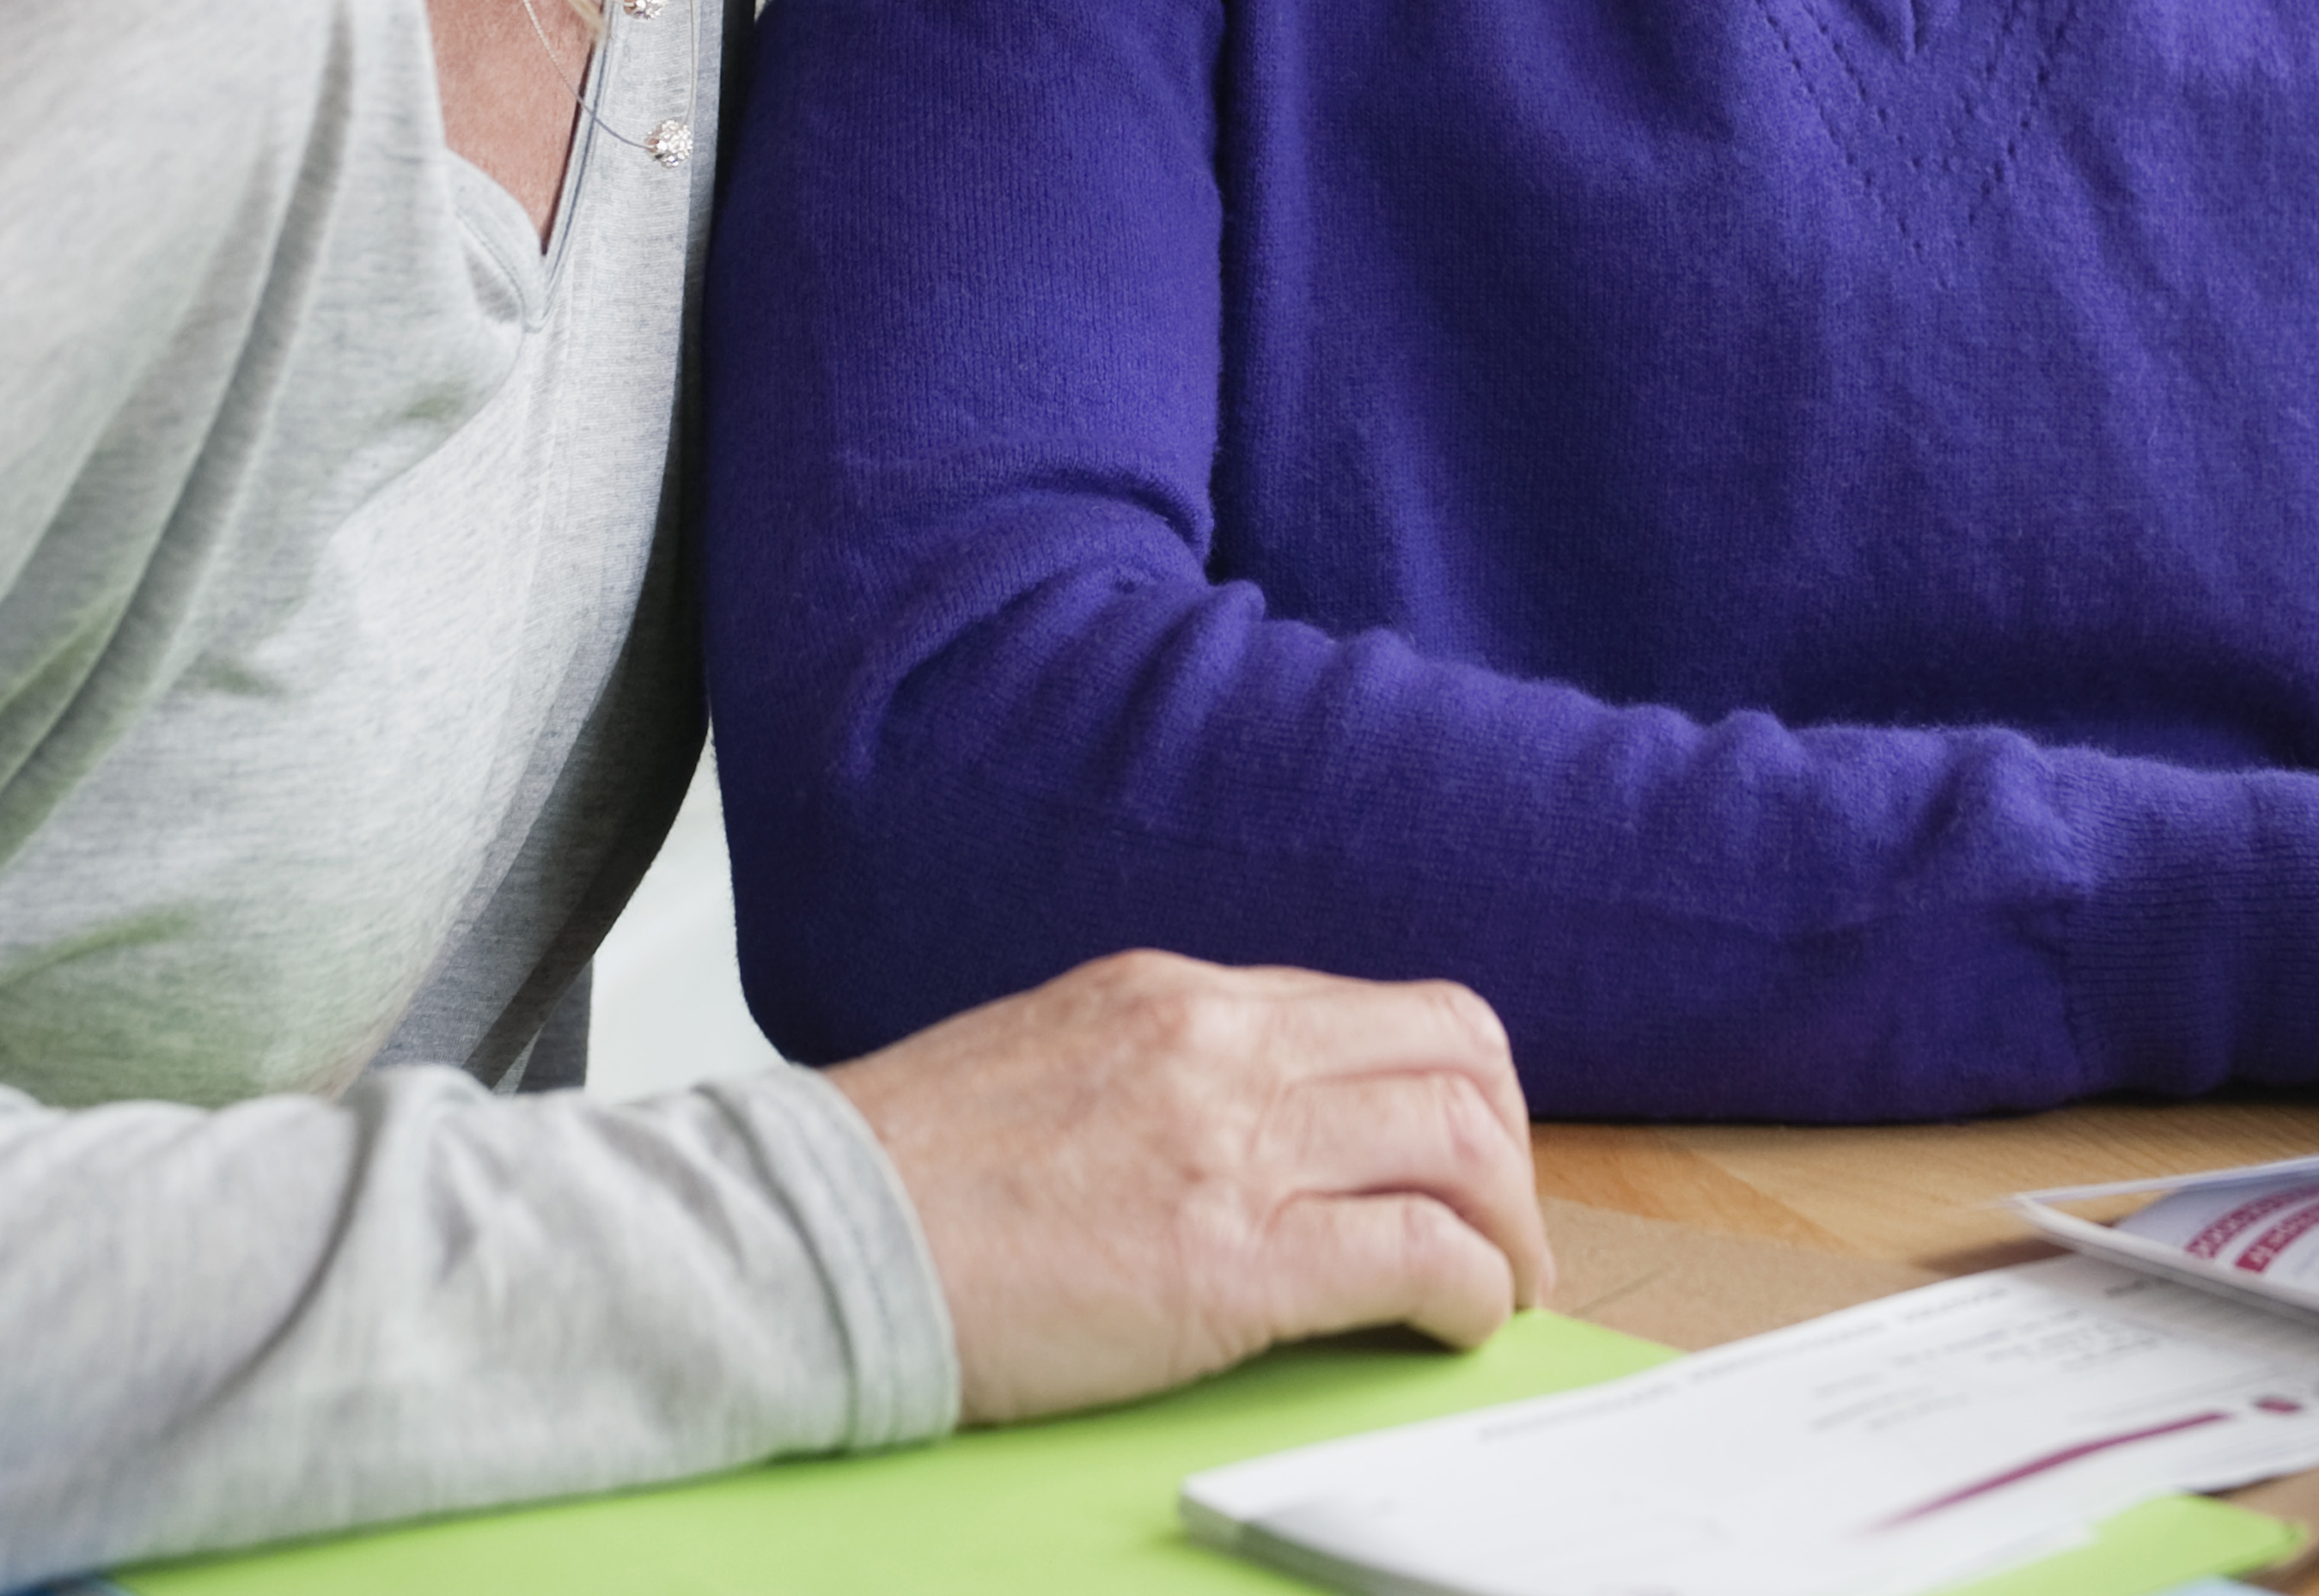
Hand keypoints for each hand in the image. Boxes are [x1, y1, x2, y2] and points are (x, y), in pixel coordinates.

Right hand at [825, 950, 1552, 1423]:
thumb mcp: (1053, 1061)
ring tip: (1499, 1287)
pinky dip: (1469, 1291)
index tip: (1459, 1156)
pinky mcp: (1230, 1262)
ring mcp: (1231, 1145)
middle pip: (1454, 1053)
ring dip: (1508, 1225)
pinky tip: (1454, 1323)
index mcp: (1176, 995)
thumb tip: (1251, 1117)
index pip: (1379, 1009)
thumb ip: (1162, 1071)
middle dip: (1508, 1146)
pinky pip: (1417, 1254)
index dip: (1452, 1087)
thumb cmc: (905, 1179)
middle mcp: (1221, 1045)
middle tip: (1504, 1227)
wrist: (810, 1242)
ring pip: (1460, 1142)